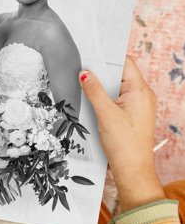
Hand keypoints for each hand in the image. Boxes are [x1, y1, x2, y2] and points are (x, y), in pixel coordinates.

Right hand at [79, 56, 164, 211]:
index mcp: (140, 91)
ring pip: (115, 86)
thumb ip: (94, 90)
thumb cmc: (124, 144)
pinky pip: (115, 97)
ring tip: (83, 83)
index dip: (107, 56)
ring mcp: (136, 104)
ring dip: (100, 85)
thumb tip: (84, 72)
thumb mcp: (105, 114)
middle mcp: (141, 95)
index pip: (124, 62)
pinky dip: (102, 96)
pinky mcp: (129, 113)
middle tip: (82, 68)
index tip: (90, 52)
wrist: (132, 171)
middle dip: (100, 71)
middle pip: (119, 73)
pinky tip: (90, 99)